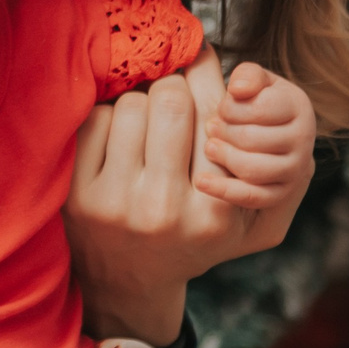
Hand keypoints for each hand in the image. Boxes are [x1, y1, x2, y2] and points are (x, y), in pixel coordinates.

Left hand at [66, 48, 317, 344]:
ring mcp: (117, 204)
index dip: (208, 77)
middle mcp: (165, 209)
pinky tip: (120, 140)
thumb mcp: (246, 219)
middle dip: (175, 86)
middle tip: (175, 93)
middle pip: (171, 99)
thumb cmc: (194, 236)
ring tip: (149, 123)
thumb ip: (268, 162)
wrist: (129, 282)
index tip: (203, 66)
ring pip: (132, 105)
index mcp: (215, 213)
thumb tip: (226, 65)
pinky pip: (97, 121)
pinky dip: (110, 118)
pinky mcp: (80, 196)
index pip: (216, 114)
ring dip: (142, 103)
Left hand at [199, 61, 317, 208]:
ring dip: (225, 157)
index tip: (221, 108)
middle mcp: (304, 138)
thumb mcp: (254, 83)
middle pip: (252, 139)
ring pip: (253, 169)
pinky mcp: (281, 193)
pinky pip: (252, 196)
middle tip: (210, 128)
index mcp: (297, 105)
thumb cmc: (254, 105)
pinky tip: (202, 181)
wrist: (271, 136)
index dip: (231, 108)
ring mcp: (295, 169)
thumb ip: (247, 76)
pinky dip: (224, 190)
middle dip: (225, 132)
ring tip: (210, 147)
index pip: (260, 108)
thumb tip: (238, 88)